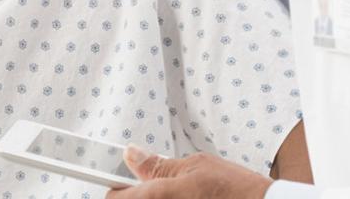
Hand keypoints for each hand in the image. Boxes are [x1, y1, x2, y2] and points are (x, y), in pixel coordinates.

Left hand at [106, 146, 272, 198]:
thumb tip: (132, 154)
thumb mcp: (195, 165)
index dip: (114, 188)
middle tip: (157, 186)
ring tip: (182, 194)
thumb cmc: (235, 190)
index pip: (115, 198)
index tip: (116, 181)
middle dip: (138, 195)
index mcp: (159, 196)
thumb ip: (158, 165)